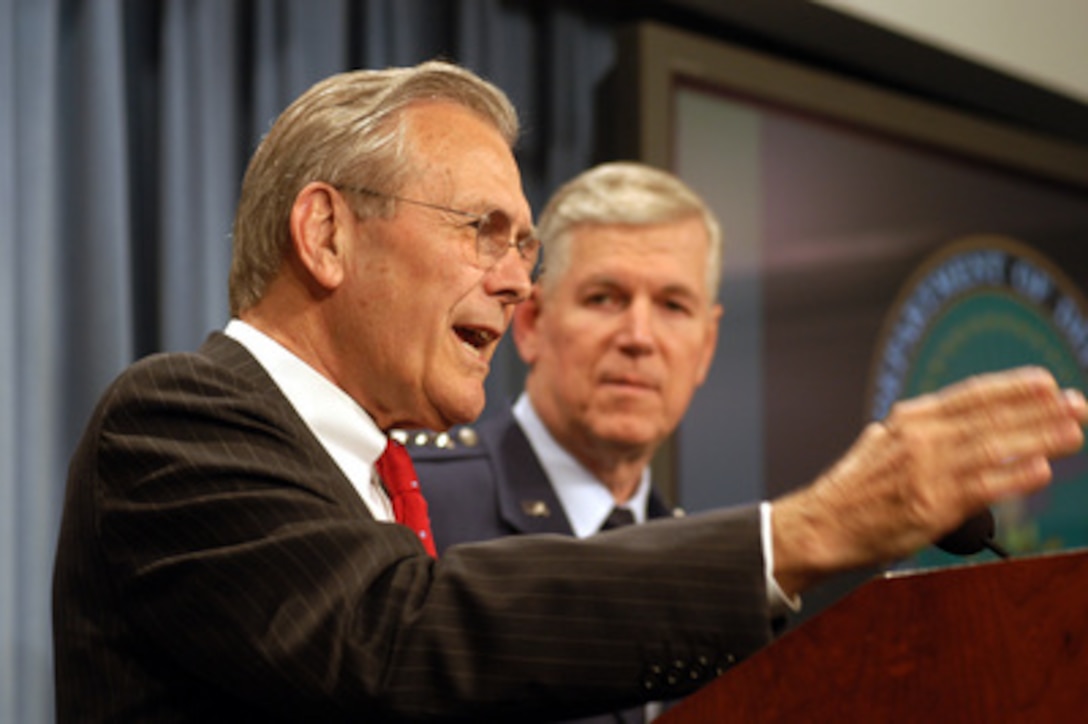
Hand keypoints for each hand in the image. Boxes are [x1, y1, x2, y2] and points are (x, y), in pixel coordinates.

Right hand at [771, 366, 1086, 596]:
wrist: (822, 525)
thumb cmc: (853, 489)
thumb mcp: (883, 443)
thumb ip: (919, 431)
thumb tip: (955, 423)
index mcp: (910, 419)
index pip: (971, 395)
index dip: (1013, 387)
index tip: (1047, 384)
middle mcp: (920, 439)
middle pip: (991, 418)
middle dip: (1039, 411)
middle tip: (1077, 405)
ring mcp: (926, 472)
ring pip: (994, 448)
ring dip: (1039, 438)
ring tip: (1073, 432)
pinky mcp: (931, 506)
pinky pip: (982, 487)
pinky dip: (1014, 476)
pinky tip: (1041, 469)